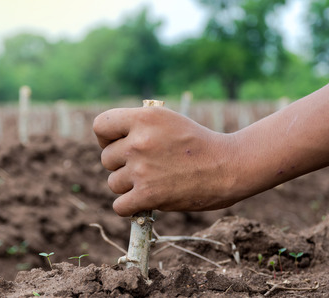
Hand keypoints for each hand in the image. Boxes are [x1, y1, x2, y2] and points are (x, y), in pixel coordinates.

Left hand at [93, 107, 240, 216]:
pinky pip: (119, 206)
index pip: (100, 126)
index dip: (106, 138)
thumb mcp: (168, 120)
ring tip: (153, 181)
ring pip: (113, 183)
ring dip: (128, 186)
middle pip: (106, 159)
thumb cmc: (197, 143)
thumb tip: (109, 143)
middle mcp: (139, 142)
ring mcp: (142, 169)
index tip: (118, 144)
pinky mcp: (148, 195)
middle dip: (121, 164)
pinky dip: (130, 207)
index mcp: (144, 118)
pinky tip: (143, 201)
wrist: (229, 166)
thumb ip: (138, 126)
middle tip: (146, 166)